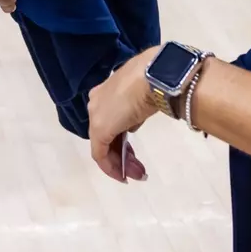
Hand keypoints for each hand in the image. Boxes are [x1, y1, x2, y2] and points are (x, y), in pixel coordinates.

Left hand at [88, 46, 161, 181]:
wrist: (153, 76)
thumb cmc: (154, 81)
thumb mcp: (144, 96)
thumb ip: (136, 110)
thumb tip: (134, 123)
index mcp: (106, 91)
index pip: (111, 121)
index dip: (122, 140)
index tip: (134, 154)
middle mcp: (96, 103)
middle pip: (107, 135)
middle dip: (123, 155)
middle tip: (139, 170)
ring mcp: (96, 116)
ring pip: (104, 146)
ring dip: (121, 162)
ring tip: (138, 175)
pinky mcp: (99, 129)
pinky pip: (100, 153)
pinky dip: (111, 167)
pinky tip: (123, 176)